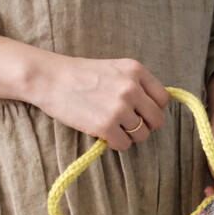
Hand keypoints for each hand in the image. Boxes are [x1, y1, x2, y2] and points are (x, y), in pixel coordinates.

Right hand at [28, 56, 169, 150]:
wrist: (50, 78)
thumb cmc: (80, 75)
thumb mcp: (114, 69)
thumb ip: (136, 83)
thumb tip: (153, 107)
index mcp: (136, 70)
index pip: (163, 99)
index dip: (153, 109)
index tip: (141, 112)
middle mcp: (131, 88)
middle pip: (157, 120)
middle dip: (145, 125)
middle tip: (128, 124)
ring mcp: (119, 107)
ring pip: (141, 135)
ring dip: (129, 135)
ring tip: (112, 127)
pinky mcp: (106, 126)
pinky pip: (124, 145)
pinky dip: (116, 144)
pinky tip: (104, 134)